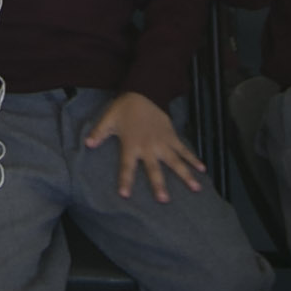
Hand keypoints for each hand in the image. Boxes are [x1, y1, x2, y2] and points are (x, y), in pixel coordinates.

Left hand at [87, 92, 207, 201]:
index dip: (125, 180)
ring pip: (175, 161)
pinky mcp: (172, 136)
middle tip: (164, 200)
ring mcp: (163, 142)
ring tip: (196, 188)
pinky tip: (202, 169)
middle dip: (159, 184)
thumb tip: (88, 144)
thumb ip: (99, 133)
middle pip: (154, 168)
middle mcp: (148, 146)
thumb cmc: (124, 108)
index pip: (127, 166)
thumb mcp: (108, 119)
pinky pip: (184, 149)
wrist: (144, 90)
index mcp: (131, 144)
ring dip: (186, 175)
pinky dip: (193, 158)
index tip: (125, 195)